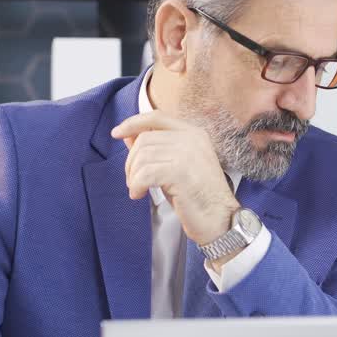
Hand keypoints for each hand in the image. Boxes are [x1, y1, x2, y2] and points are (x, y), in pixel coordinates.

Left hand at [111, 111, 239, 246]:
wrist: (220, 219)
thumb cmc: (198, 196)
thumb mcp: (176, 166)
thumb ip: (157, 149)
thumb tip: (129, 136)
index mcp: (194, 133)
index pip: (157, 117)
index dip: (133, 123)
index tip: (117, 133)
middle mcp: (192, 138)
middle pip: (145, 139)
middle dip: (131, 161)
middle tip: (133, 181)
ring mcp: (187, 154)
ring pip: (142, 157)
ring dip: (133, 176)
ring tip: (139, 190)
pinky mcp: (180, 172)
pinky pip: (144, 174)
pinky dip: (136, 185)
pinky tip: (140, 195)